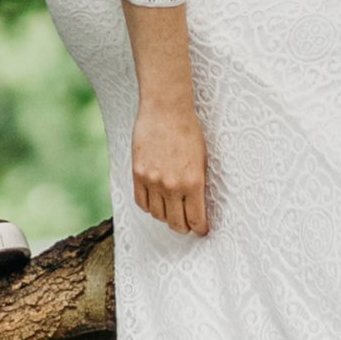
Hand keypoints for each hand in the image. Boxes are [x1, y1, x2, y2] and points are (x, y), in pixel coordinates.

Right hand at [132, 99, 210, 236]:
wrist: (165, 109)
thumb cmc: (188, 130)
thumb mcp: (202, 158)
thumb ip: (198, 183)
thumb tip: (198, 205)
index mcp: (193, 182)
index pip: (196, 218)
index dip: (199, 228)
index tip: (201, 230)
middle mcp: (172, 185)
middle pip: (176, 222)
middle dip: (183, 227)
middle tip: (187, 226)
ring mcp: (153, 181)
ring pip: (158, 215)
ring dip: (166, 217)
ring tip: (171, 212)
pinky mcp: (138, 174)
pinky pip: (142, 202)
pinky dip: (149, 207)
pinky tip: (156, 203)